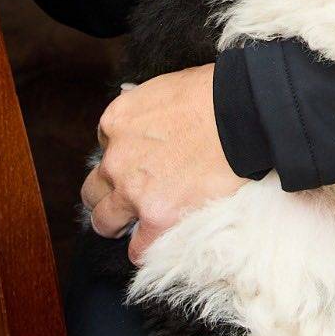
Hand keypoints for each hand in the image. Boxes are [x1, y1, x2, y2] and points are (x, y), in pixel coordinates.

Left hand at [81, 66, 241, 265]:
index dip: (125, 153)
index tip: (141, 159)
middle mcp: (116, 158)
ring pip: (104, 221)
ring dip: (118, 223)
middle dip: (109, 192)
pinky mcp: (157, 216)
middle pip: (94, 187)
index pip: (105, 145)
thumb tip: (154, 117)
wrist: (240, 113)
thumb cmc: (213, 94)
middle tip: (130, 195)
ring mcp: (133, 190)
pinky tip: (157, 241)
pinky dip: (145, 247)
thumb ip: (148, 109)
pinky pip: (138, 248)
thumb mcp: (165, 87)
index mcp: (117, 121)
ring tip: (137, 224)